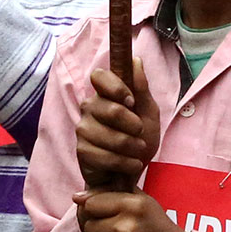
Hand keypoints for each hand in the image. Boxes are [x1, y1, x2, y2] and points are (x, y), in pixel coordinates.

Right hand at [76, 63, 159, 190]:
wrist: (131, 171)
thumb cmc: (139, 139)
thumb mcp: (148, 112)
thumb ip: (141, 88)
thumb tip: (136, 60)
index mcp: (104, 94)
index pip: (99, 76)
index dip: (116, 87)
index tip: (131, 101)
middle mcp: (89, 107)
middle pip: (112, 110)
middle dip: (134, 126)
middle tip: (140, 134)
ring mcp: (83, 129)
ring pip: (111, 136)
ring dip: (132, 148)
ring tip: (137, 152)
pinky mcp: (81, 151)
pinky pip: (105, 156)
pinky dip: (124, 163)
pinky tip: (130, 164)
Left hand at [77, 189, 187, 231]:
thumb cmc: (159, 230)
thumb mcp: (144, 203)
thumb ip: (114, 192)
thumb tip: (78, 196)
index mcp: (132, 206)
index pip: (90, 205)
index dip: (96, 211)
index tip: (107, 217)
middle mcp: (124, 228)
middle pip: (88, 227)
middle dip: (99, 231)